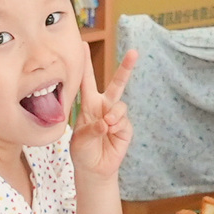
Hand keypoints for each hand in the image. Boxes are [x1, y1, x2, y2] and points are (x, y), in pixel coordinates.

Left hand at [69, 45, 136, 179]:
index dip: (86, 64)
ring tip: (107, 125)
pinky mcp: (125, 129)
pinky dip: (117, 127)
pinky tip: (111, 133)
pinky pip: (123, 122)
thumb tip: (107, 122)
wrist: (94, 169)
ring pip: (120, 106)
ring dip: (114, 115)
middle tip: (134, 52)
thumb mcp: (80, 139)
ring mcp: (116, 117)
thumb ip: (91, 129)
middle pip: (117, 84)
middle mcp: (104, 107)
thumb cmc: (82, 151)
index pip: (87, 81)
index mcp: (89, 104)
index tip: (83, 45)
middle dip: (126, 68)